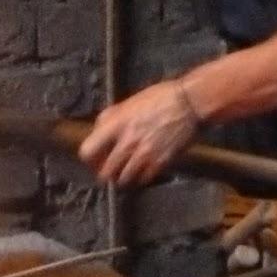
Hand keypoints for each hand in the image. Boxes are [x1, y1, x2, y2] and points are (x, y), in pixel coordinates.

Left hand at [78, 80, 199, 186]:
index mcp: (117, 124)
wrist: (189, 103)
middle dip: (105, 173)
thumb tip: (98, 130)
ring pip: (124, 179)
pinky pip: (144, 179)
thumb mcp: (129, 103)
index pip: (88, 151)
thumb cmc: (159, 98)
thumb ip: (111, 118)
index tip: (94, 159)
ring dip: (123, 177)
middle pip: (105, 172)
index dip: (89, 158)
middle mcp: (128, 142)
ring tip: (126, 171)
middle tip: (109, 169)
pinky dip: (141, 178)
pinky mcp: (161, 162)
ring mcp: (144, 154)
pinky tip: (143, 170)